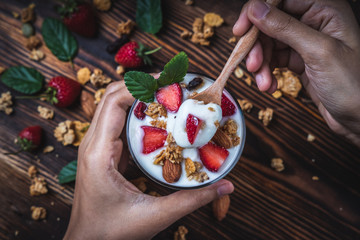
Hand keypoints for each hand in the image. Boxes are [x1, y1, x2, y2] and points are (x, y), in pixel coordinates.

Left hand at [63, 81, 233, 239]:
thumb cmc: (111, 233)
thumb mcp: (154, 216)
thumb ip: (192, 200)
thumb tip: (225, 186)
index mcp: (99, 153)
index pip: (115, 101)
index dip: (140, 84)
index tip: (168, 79)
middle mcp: (93, 144)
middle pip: (112, 97)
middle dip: (141, 84)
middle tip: (172, 82)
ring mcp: (96, 148)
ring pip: (114, 108)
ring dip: (139, 96)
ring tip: (168, 94)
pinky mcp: (104, 154)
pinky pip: (118, 124)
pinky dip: (137, 114)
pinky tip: (159, 118)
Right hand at [233, 0, 359, 145]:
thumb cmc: (353, 84)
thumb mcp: (317, 52)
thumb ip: (286, 28)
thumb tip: (256, 10)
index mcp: (324, 9)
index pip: (280, 0)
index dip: (256, 12)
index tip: (240, 31)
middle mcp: (313, 21)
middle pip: (269, 23)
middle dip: (257, 46)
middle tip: (252, 65)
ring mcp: (304, 42)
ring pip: (268, 44)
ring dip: (261, 64)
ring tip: (263, 82)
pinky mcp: (299, 60)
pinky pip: (273, 60)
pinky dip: (267, 73)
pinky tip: (270, 85)